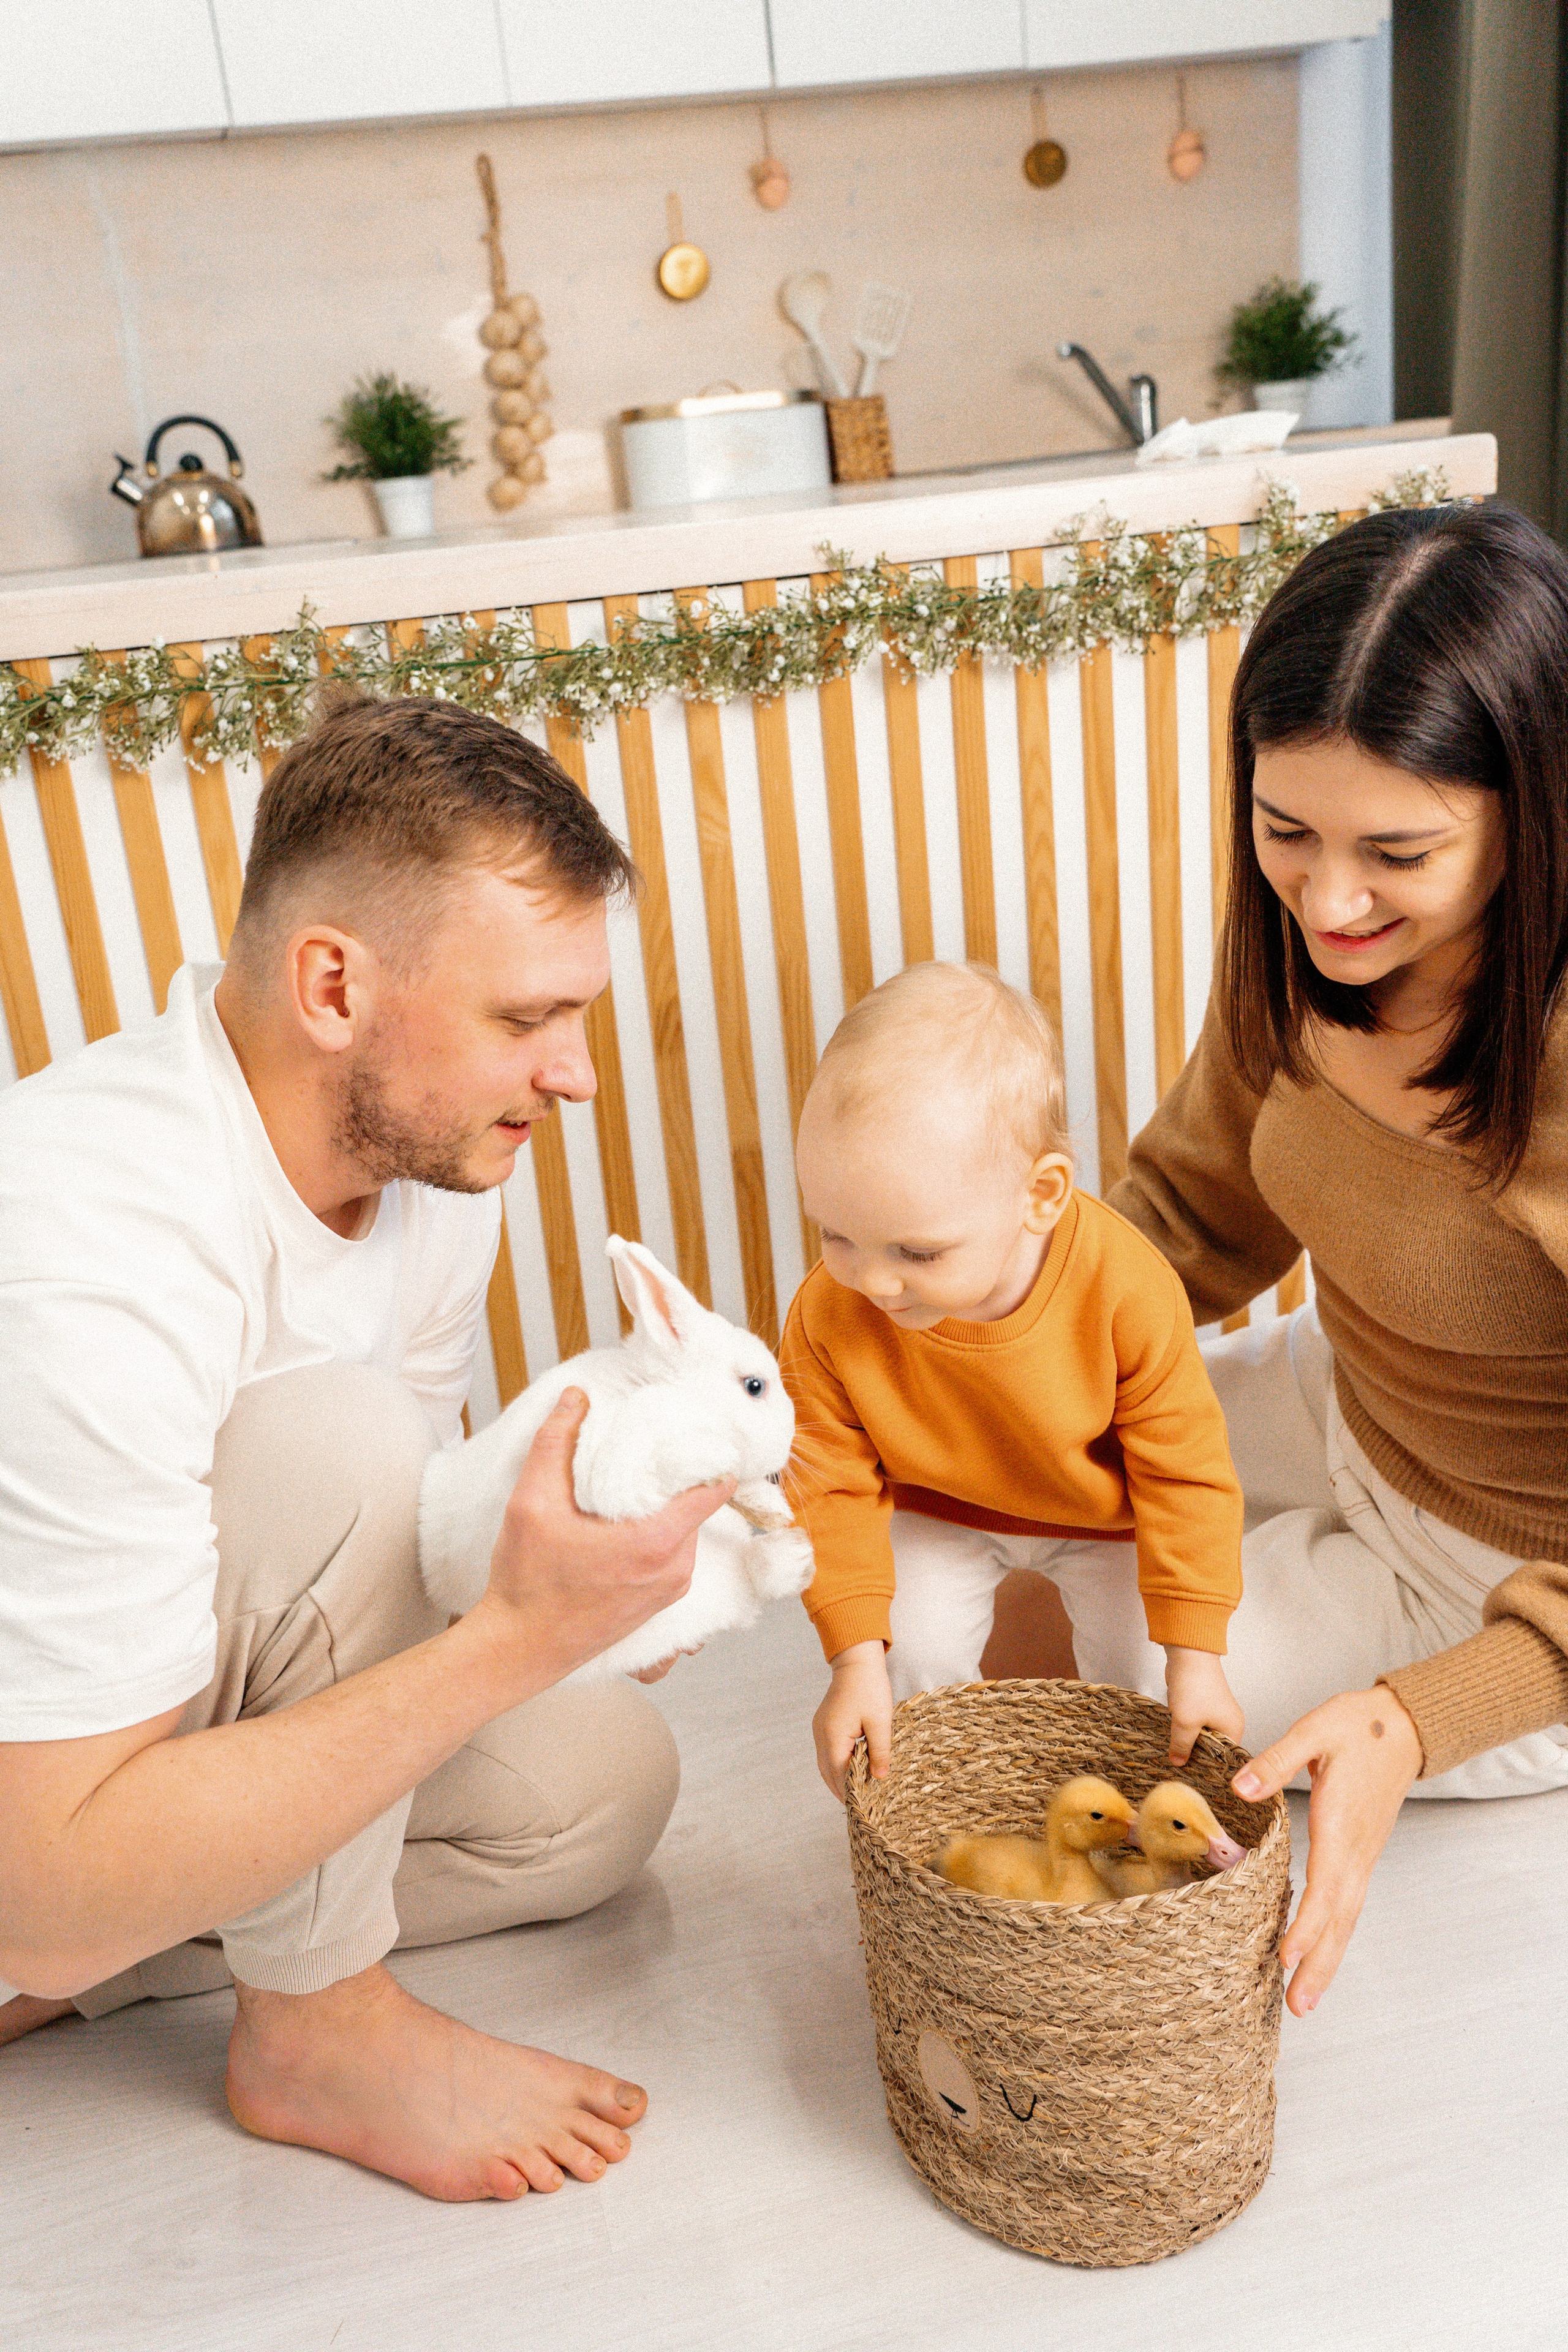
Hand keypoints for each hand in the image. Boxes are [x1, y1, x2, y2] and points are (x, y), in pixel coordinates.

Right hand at [475, 1390, 734, 1688]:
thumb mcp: (532, 1503)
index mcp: (658, 1543)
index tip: (688, 1434)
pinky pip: (673, 1557)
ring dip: (662, 1511)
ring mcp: (670, 1592)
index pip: (715, 1487)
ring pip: (684, 1531)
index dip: (706, 1454)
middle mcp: (676, 1570)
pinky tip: (619, 1531)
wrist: (518, 1649)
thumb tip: (577, 1398)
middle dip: (674, 1480)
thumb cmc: (527, 1584)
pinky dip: (656, 1538)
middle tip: (643, 1459)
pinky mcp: (658, 1606)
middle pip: (696, 1506)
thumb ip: (556, 1443)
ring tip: (624, 1496)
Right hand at [812, 1641, 892, 1800]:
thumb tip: (880, 1778)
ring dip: (836, 1778)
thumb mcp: (880, 1722)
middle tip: (856, 1807)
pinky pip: (827, 1751)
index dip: (849, 1792)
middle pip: (826, 1772)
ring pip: (824, 1763)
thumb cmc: (870, 1688)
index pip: (838, 1774)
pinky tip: (849, 1769)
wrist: (857, 1661)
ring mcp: (820, 1728)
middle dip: (840, 1790)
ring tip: (853, 1793)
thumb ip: (880, 1751)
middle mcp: (821, 1735)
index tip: (861, 1808)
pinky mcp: (823, 1723)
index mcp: (833, 1736)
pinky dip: (835, 1764)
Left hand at [1163, 1646, 1244, 1764]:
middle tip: (1182, 1769)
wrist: (1187, 1653)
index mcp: (1233, 1728)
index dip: (1210, 1768)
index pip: (1225, 1758)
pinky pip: (1193, 1723)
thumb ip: (1181, 1745)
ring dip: (1187, 1740)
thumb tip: (1179, 1761)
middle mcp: (1227, 1721)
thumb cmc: (1194, 1685)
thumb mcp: (1186, 1722)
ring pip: (1200, 1735)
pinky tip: (1172, 1736)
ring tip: (1175, 1755)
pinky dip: (1183, 1728)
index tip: (1195, 1778)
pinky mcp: (1201, 1704)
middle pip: (1212, 1748)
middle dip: (1196, 1755)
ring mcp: (1214, 1712)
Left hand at [1232, 1687, 1421, 2016]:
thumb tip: (1241, 1789)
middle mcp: (1356, 1849)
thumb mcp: (1314, 1729)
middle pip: (1339, 1918)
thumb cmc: (1358, 1725)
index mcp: (1341, 1824)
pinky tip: (1317, 1953)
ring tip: (1305, 1998)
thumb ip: (1277, 1761)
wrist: (1405, 1725)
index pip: (1324, 1886)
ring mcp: (1363, 1855)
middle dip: (1319, 1963)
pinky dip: (1333, 1934)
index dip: (1306, 1925)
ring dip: (1327, 1958)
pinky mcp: (1361, 1852)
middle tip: (1297, 2007)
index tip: (1287, 1956)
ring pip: (1346, 1917)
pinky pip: (1347, 1903)